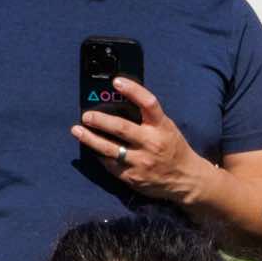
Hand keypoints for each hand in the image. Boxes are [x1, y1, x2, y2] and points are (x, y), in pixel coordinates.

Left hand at [73, 77, 203, 205]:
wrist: (184, 179)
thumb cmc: (172, 148)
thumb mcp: (166, 128)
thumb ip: (148, 118)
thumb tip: (122, 102)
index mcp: (161, 126)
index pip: (148, 103)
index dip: (132, 90)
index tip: (116, 81)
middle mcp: (151, 143)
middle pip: (122, 128)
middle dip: (100, 120)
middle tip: (86, 115)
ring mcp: (141, 162)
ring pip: (110, 149)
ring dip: (91, 139)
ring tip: (77, 131)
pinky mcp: (132, 177)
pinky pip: (110, 165)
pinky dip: (99, 155)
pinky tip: (91, 148)